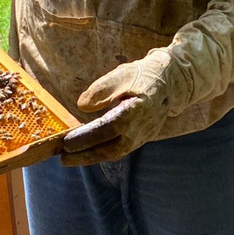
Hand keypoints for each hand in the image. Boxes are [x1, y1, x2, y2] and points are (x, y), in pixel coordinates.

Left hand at [61, 49, 181, 165]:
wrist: (170, 81)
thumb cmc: (142, 75)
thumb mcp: (121, 75)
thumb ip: (101, 90)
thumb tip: (82, 105)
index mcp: (136, 111)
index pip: (107, 129)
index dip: (86, 138)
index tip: (66, 142)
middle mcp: (141, 129)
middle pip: (110, 149)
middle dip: (85, 156)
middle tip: (63, 159)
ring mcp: (143, 136)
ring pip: (115, 152)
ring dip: (92, 157)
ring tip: (71, 159)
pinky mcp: (142, 138)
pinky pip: (120, 150)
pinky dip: (103, 153)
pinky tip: (89, 152)